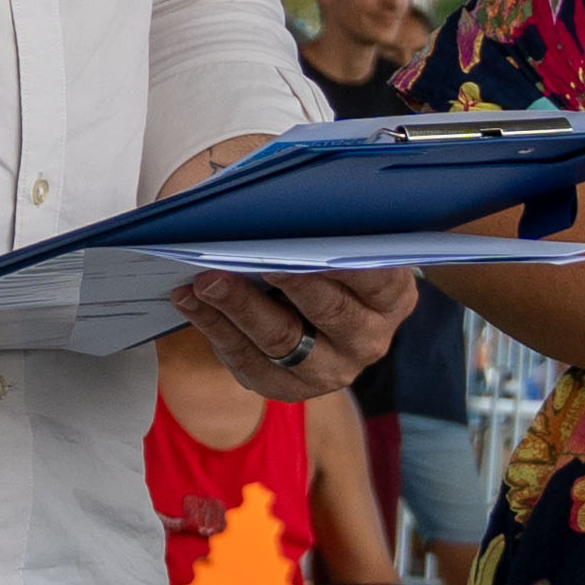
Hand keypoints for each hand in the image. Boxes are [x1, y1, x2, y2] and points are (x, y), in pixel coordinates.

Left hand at [160, 133, 408, 399]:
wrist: (306, 299)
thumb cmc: (321, 250)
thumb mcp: (335, 233)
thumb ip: (320, 219)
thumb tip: (274, 197)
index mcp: (393, 296)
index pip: (375, 278)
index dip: (341, 262)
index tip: (304, 243)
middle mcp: (370, 339)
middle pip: (328, 312)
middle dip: (283, 281)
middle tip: (243, 257)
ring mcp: (331, 369)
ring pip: (281, 341)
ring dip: (237, 308)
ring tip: (204, 280)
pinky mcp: (290, 388)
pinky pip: (248, 363)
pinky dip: (215, 328)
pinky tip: (190, 300)